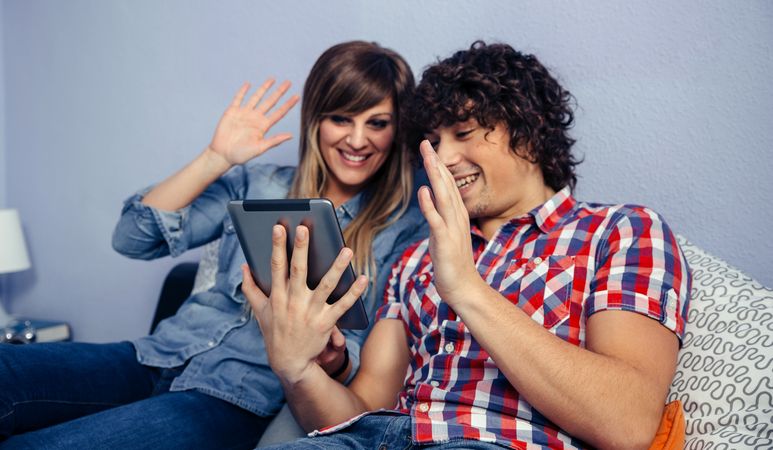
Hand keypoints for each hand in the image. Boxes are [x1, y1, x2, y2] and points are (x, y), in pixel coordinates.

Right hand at [207, 78, 299, 166]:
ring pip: (256, 97)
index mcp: (263, 126)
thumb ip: (274, 140)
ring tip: (272, 79)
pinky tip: (248, 84)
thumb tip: (290, 136)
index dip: (288, 104)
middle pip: (270, 102)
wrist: (223, 154)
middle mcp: (256, 118)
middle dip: (279, 92)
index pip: (279, 113)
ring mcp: (244, 113)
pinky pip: (238, 99)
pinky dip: (243, 91)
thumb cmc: (241, 155)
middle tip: (288, 82)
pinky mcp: (232, 112)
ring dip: (264, 88)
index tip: (297, 96)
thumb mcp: (260, 148)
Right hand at [241, 225, 367, 383]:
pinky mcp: (326, 322)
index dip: (276, 246)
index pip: (276, 267)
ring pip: (325, 285)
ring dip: (337, 267)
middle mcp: (293, 302)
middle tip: (304, 228)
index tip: (278, 227)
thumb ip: (250, 288)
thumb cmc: (275, 332)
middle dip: (300, 249)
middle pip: (298, 270)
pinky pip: (342, 305)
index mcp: (277, 296)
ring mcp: (311, 312)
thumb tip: (243, 266)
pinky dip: (354, 292)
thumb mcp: (259, 311)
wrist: (289, 363)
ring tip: (346, 250)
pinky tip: (363, 278)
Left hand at [417, 140, 480, 304]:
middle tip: (425, 143)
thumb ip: (438, 214)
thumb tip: (428, 195)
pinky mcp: (445, 242)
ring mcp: (452, 229)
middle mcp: (457, 217)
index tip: (428, 148)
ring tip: (427, 157)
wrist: (464, 288)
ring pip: (443, 196)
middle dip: (435, 163)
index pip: (447, 184)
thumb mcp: (444, 234)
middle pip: (446, 184)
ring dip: (435, 176)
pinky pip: (436, 221)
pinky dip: (430, 205)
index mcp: (457, 215)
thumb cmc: (452, 263)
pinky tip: (423, 191)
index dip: (438, 165)